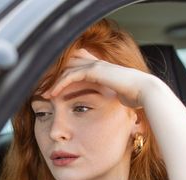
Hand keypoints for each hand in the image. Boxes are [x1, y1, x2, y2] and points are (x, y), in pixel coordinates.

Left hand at [44, 49, 160, 107]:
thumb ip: (107, 99)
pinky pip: (71, 75)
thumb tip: (105, 108)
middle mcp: (96, 64)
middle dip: (52, 78)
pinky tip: (52, 94)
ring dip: (53, 81)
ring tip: (42, 93)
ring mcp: (95, 65)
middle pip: (66, 66)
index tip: (49, 92)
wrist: (145, 91)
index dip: (60, 79)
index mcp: (100, 70)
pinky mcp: (95, 70)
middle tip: (39, 90)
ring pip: (66, 69)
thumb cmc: (135, 97)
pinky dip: (60, 84)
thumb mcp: (116, 98)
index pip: (74, 69)